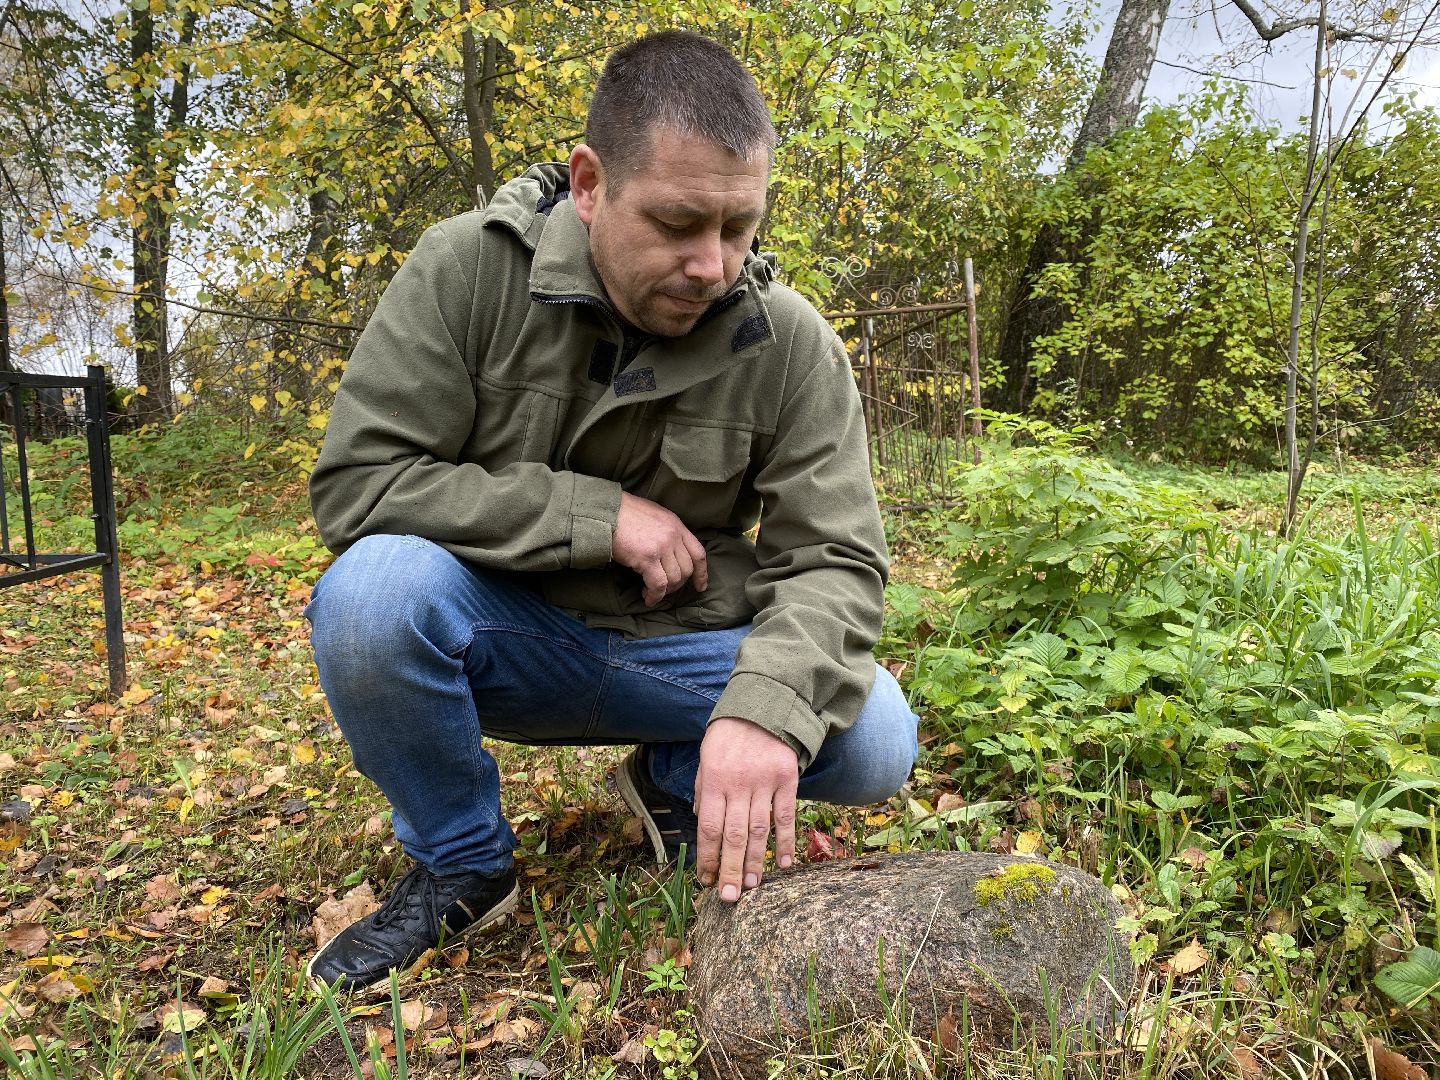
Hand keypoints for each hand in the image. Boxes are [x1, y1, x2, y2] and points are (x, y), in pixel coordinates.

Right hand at [612, 492, 708, 605]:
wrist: (605, 511)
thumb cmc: (624, 513)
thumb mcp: (654, 516)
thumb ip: (666, 532)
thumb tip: (668, 553)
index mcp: (676, 525)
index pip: (698, 553)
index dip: (701, 573)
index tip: (699, 586)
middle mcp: (673, 535)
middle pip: (686, 570)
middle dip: (677, 585)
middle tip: (664, 589)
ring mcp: (662, 546)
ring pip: (674, 579)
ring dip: (664, 591)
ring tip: (650, 593)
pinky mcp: (647, 558)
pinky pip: (658, 585)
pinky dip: (654, 596)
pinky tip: (647, 597)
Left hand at [694, 717, 798, 901]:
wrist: (763, 705)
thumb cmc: (729, 735)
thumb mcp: (706, 758)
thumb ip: (704, 791)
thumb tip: (705, 825)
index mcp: (713, 779)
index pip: (709, 827)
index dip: (708, 857)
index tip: (707, 880)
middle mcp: (738, 783)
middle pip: (733, 835)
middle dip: (730, 869)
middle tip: (729, 898)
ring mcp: (765, 782)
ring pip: (759, 830)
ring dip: (755, 861)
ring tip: (750, 887)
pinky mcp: (787, 779)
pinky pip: (785, 816)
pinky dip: (785, 841)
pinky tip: (784, 863)